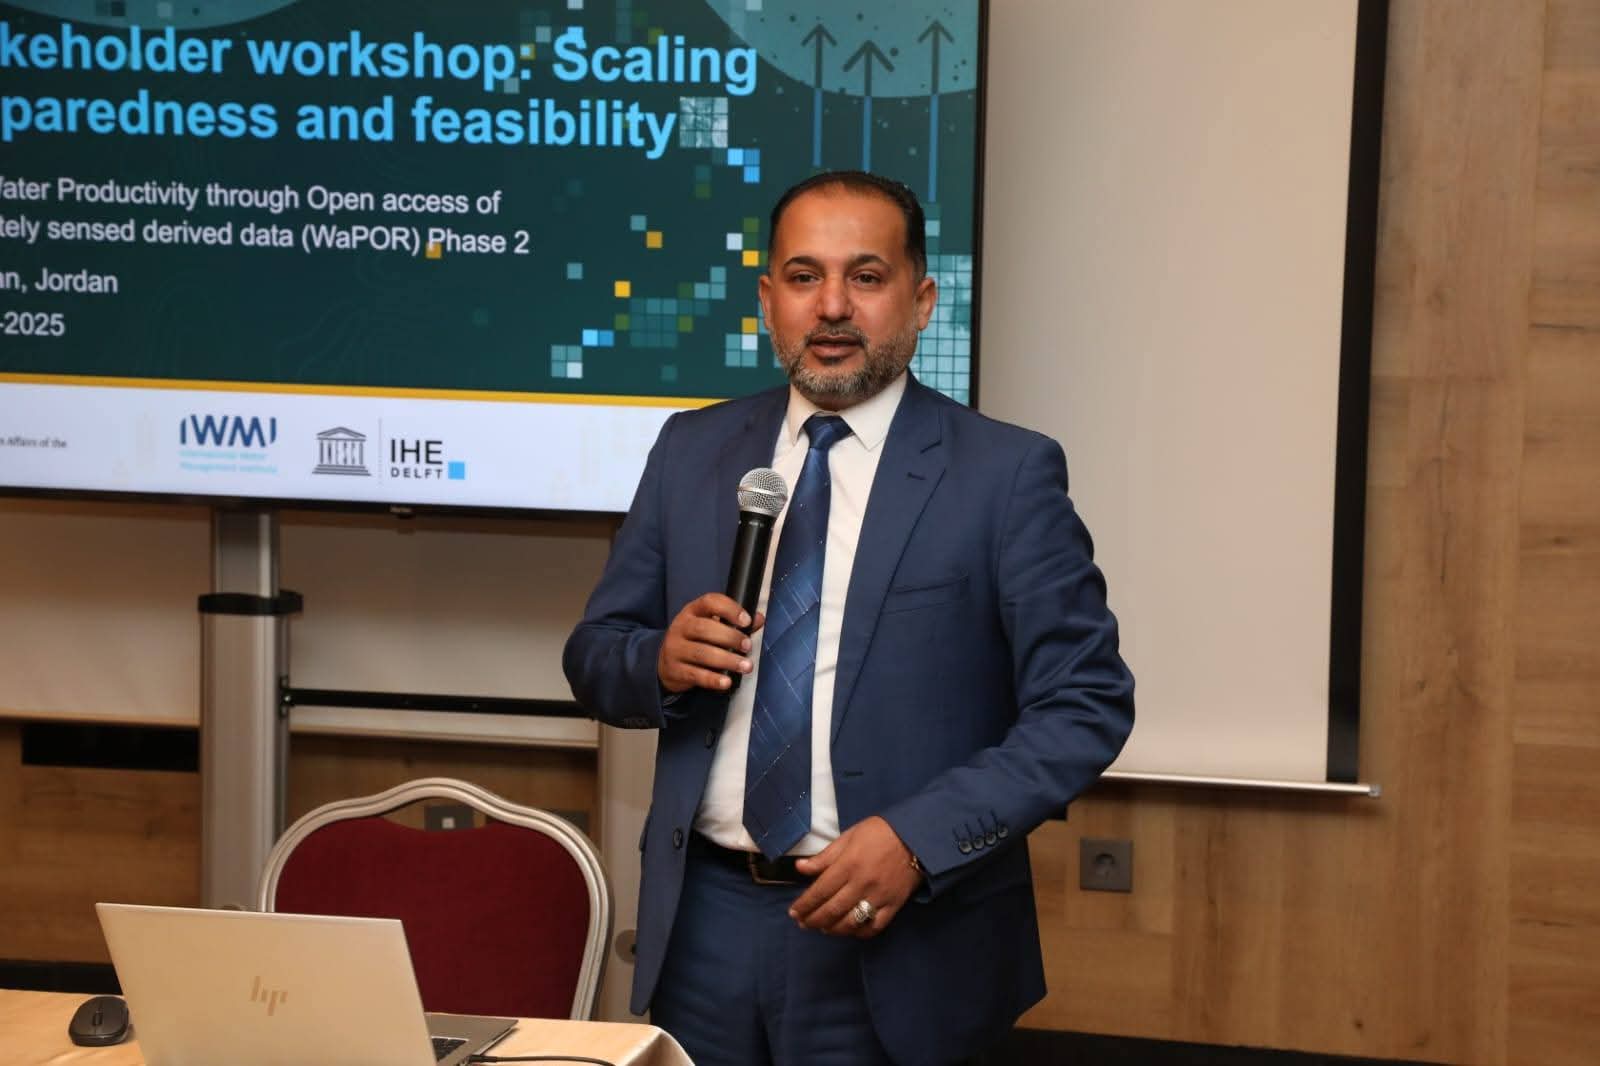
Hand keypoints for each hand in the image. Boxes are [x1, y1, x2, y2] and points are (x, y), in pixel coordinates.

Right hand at [657, 593, 764, 693]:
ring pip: (701, 653)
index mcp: (692, 611)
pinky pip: (695, 675)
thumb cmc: (695, 640)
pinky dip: (713, 679)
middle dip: (730, 637)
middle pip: (704, 629)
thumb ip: (735, 622)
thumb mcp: (710, 625)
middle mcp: (681, 627)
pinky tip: (727, 682)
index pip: (709, 602)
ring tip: (745, 666)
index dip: (729, 609)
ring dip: (727, 660)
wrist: (665, 663)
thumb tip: (759, 619)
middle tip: (748, 646)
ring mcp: (675, 649)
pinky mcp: (675, 670)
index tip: (747, 621)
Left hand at [789, 817, 922, 937]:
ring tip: (823, 928)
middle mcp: (861, 884)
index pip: (820, 891)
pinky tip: (850, 930)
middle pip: (832, 910)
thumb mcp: (849, 836)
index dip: (804, 904)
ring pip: (851, 922)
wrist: (917, 836)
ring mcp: (878, 897)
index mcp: (848, 865)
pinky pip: (874, 926)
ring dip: (833, 929)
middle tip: (803, 923)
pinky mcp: (894, 905)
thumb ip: (825, 856)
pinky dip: (859, 932)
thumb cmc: (879, 832)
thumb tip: (800, 868)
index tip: (794, 912)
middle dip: (813, 920)